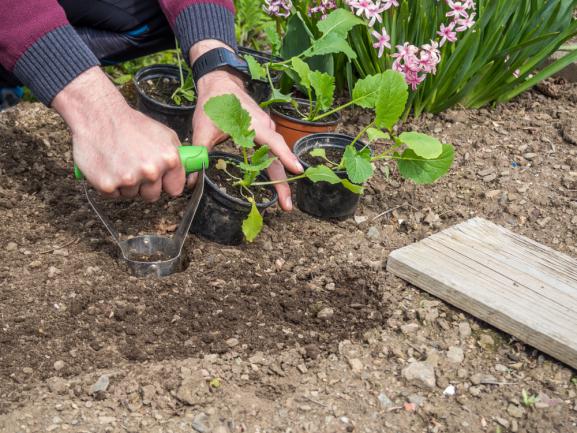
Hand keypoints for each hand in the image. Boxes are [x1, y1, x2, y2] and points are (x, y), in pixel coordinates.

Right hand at [52, 67, 185, 201]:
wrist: (98, 116)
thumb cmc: (131, 124)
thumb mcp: (165, 135)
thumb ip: (178, 157)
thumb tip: (189, 171)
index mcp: (169, 159)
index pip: (175, 189)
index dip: (166, 184)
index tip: (160, 179)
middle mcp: (151, 171)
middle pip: (153, 196)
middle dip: (145, 186)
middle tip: (135, 166)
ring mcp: (129, 179)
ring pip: (132, 195)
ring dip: (127, 184)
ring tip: (120, 162)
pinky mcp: (107, 185)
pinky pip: (113, 195)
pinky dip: (110, 184)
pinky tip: (109, 166)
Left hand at [189, 42, 302, 210]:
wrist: (220, 84)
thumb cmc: (214, 104)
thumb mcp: (203, 129)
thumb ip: (199, 153)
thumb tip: (191, 179)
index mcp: (253, 125)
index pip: (273, 143)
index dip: (285, 157)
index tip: (298, 171)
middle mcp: (266, 127)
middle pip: (278, 158)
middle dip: (283, 183)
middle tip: (287, 206)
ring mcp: (268, 129)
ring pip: (276, 156)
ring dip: (280, 178)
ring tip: (283, 200)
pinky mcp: (265, 133)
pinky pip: (273, 152)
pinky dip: (275, 168)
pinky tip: (274, 184)